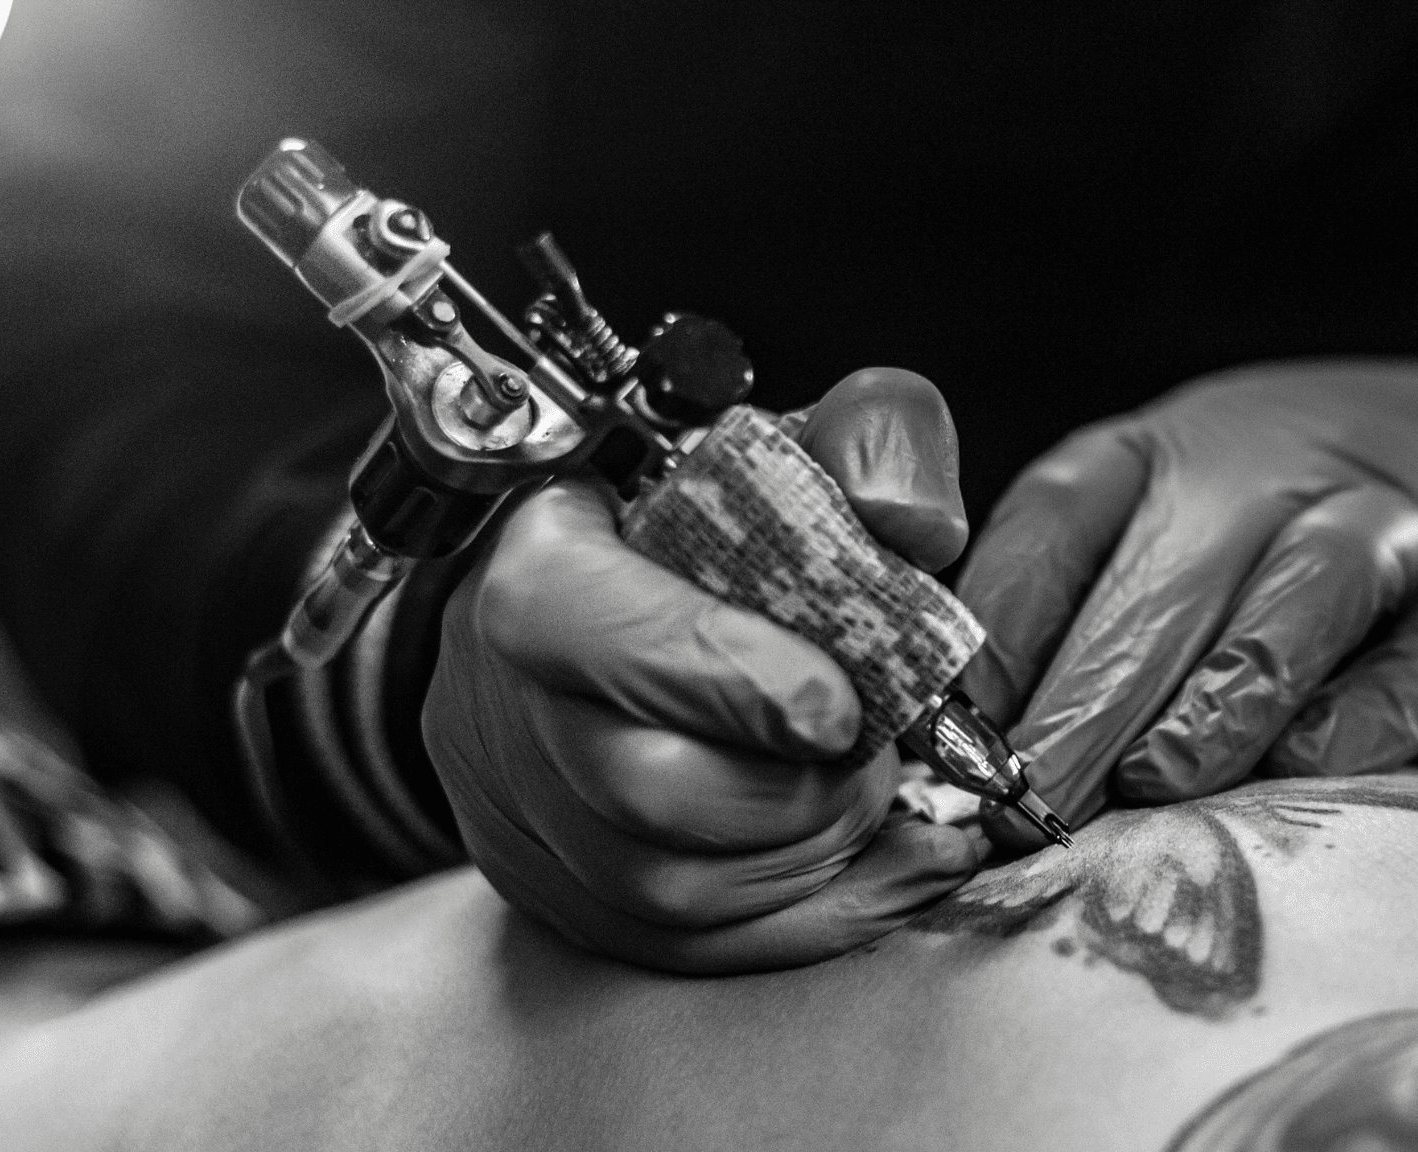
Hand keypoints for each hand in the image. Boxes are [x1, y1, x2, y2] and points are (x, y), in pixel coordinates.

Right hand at [425, 368, 983, 972]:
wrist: (597, 606)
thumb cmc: (695, 527)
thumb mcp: (789, 445)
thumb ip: (869, 439)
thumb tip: (910, 518)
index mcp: (541, 569)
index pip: (588, 628)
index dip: (730, 675)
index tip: (840, 700)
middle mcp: (507, 705)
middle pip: (644, 790)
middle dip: (796, 787)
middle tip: (865, 748)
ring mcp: (522, 814)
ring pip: (670, 890)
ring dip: (810, 854)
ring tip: (864, 790)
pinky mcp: (560, 895)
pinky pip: (691, 950)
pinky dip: (811, 917)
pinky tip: (886, 868)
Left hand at [958, 358, 1417, 846]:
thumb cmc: (1308, 520)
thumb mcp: (1188, 516)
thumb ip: (1091, 606)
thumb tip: (968, 746)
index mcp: (1167, 452)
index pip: (1056, 523)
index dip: (990, 632)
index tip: (938, 737)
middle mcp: (1270, 466)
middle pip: (1162, 580)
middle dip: (1079, 703)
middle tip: (1013, 806)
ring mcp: (1394, 521)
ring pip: (1299, 593)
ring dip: (1219, 696)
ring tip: (1152, 783)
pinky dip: (1365, 712)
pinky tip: (1305, 768)